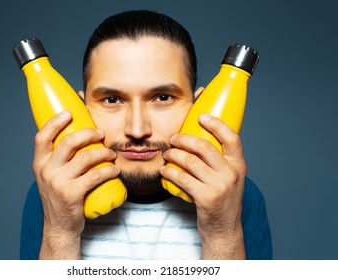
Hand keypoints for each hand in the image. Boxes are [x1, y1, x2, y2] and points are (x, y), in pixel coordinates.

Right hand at [33, 111, 119, 258]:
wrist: (59, 226)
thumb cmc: (60, 197)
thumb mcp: (51, 176)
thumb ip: (58, 158)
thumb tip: (76, 134)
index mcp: (39, 164)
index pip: (41, 137)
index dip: (54, 122)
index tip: (69, 113)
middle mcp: (45, 171)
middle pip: (68, 143)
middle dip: (89, 133)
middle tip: (101, 134)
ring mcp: (58, 182)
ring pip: (85, 157)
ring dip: (103, 152)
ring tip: (111, 153)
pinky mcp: (71, 194)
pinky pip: (95, 175)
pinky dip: (109, 170)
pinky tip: (114, 170)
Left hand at [160, 114, 245, 258]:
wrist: (224, 229)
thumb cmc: (222, 200)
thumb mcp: (229, 178)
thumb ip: (220, 161)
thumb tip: (198, 140)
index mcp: (239, 165)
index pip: (232, 138)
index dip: (217, 124)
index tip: (202, 116)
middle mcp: (232, 173)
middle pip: (204, 147)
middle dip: (184, 139)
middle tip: (173, 138)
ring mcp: (220, 186)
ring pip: (190, 161)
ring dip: (173, 155)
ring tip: (166, 154)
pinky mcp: (206, 198)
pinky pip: (182, 178)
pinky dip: (170, 173)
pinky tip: (165, 171)